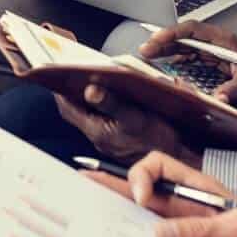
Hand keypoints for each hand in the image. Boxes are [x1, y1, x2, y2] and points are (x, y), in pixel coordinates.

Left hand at [54, 85, 199, 165]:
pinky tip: (108, 96)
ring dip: (85, 100)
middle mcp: (98, 136)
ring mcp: (107, 139)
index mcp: (96, 130)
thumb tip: (90, 90)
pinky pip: (102, 120)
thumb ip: (112, 103)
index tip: (56, 75)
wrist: (180, 161)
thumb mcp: (136, 117)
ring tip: (87, 81)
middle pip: (75, 111)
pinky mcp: (118, 139)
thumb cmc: (159, 141)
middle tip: (71, 75)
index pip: (67, 108)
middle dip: (71, 93)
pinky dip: (101, 107)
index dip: (59, 92)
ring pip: (88, 115)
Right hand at [90, 151, 236, 236]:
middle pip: (141, 186)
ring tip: (91, 210)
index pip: (158, 165)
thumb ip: (200, 228)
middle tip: (84, 181)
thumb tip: (159, 231)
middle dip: (112, 184)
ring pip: (140, 212)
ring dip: (119, 210)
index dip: (142, 175)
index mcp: (196, 187)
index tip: (141, 197)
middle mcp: (183, 203)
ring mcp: (179, 224)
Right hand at [139, 20, 236, 104]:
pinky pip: (189, 56)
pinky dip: (175, 59)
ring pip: (184, 46)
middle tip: (144, 50)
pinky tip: (165, 64)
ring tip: (148, 56)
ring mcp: (213, 51)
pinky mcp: (212, 61)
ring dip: (166, 50)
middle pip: (184, 38)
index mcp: (224, 40)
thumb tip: (218, 98)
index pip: (193, 30)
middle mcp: (216, 43)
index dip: (172, 33)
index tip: (156, 39)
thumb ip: (234, 89)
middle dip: (162, 42)